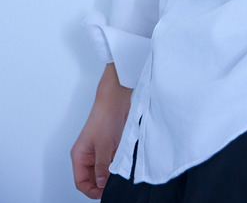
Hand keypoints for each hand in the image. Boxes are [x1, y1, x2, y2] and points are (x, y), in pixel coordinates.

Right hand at [71, 64, 132, 198]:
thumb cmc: (105, 115)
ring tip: (119, 176)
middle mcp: (88, 155)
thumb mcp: (104, 145)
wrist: (118, 97)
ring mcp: (100, 151)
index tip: (103, 194)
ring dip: (110, 175)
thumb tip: (101, 183)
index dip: (91, 190)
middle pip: (92, 179)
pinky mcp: (111, 147)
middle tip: (114, 186)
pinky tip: (123, 168)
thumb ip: (102, 166)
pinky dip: (117, 167)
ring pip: (103, 172)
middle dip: (102, 184)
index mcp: (80, 155)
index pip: (81, 181)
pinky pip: (112, 163)